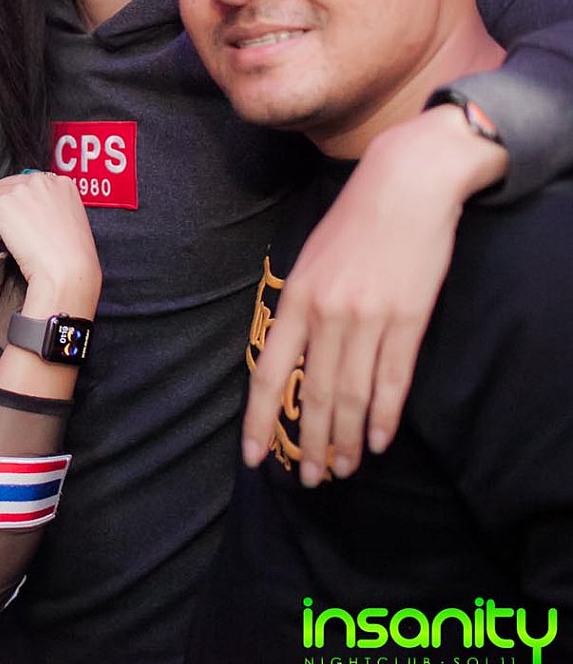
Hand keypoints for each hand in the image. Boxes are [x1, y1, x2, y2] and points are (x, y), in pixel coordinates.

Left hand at [0, 172, 100, 315]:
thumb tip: (32, 217)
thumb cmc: (73, 257)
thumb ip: (53, 211)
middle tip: (0, 227)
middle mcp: (40, 182)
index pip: (30, 185)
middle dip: (2, 208)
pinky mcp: (1, 205)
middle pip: (7, 188)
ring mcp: (20, 190)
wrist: (66, 269)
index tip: (16, 217)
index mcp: (61, 184)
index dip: (19, 204)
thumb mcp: (72, 223)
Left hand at [243, 107, 502, 484]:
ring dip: (344, 440)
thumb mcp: (309, 261)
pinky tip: (376, 443)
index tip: (253, 458)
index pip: (267, 375)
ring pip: (351, 396)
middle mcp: (326, 315)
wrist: (406, 184)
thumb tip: (291, 356)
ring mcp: (369, 319)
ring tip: (340, 470)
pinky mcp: (409, 319)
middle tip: (307, 478)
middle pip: (311, 395)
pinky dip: (383, 417)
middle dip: (306, 443)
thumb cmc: (354, 221)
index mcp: (294, 300)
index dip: (257, 421)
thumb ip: (299, 309)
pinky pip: (393, 380)